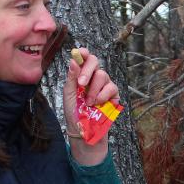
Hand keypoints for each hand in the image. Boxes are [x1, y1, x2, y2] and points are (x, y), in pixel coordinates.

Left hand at [63, 47, 118, 162]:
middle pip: (95, 61)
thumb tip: (73, 60)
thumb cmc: (74, 112)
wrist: (83, 130)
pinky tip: (97, 104)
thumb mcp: (69, 94)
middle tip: (80, 84)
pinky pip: (111, 88)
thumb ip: (71, 78)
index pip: (84, 58)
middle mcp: (93, 77)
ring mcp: (104, 85)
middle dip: (87, 71)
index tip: (80, 53)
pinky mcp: (114, 95)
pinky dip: (103, 96)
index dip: (83, 53)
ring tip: (88, 102)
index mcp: (81, 74)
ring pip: (103, 75)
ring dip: (93, 89)